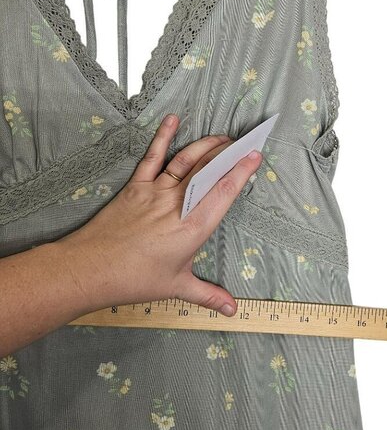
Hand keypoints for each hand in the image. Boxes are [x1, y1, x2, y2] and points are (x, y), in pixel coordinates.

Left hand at [58, 113, 261, 316]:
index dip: (241, 170)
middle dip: (228, 152)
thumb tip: (232, 309)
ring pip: (186, 161)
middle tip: (243, 141)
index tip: (254, 155)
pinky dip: (163, 137)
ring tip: (222, 137)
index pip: (224, 191)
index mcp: (193, 226)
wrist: (90, 269)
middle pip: (208, 170)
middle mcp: (178, 203)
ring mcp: (156, 192)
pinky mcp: (136, 187)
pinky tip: (172, 120)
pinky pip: (152, 157)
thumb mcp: (176, 286)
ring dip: (206, 145)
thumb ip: (208, 295)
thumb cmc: (134, 279)